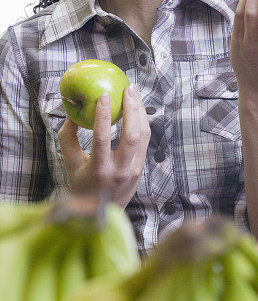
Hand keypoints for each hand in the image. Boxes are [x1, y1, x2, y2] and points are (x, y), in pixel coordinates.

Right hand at [57, 84, 150, 208]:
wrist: (101, 211)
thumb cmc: (82, 184)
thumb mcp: (70, 163)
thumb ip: (68, 137)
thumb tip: (71, 110)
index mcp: (99, 170)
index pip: (102, 139)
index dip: (103, 116)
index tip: (103, 96)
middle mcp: (120, 170)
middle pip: (133, 135)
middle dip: (133, 109)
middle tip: (128, 89)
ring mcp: (134, 170)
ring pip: (145, 136)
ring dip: (141, 112)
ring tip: (134, 94)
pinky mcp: (142, 167)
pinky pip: (146, 141)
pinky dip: (142, 122)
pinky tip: (137, 109)